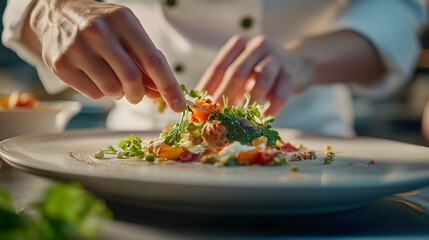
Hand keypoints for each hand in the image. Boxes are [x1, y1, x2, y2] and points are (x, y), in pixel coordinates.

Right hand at [29, 0, 184, 110]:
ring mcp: (77, 48)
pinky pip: (94, 94)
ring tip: (113, 80)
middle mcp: (99, 32)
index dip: (168, 86)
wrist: (55, 14)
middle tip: (136, 94)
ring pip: (112, 90)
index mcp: (123, 20)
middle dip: (139, 94)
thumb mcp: (127, 32)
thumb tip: (161, 92)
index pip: (153, 61)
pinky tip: (96, 78)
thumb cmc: (101, 25)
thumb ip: (146, 60)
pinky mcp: (61, 64)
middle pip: (132, 79)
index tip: (178, 104)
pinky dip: (102, 93)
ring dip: (119, 94)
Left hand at [197, 35, 312, 115]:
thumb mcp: (242, 70)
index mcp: (239, 44)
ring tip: (239, 121)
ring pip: (260, 81)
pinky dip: (269, 110)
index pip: (218, 67)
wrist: (298, 65)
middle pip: (237, 73)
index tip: (198, 107)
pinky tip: (261, 121)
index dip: (207, 88)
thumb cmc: (260, 71)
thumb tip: (203, 110)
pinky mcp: (292, 73)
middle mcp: (257, 46)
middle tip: (215, 117)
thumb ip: (225, 84)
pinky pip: (280, 95)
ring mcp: (276, 58)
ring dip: (248, 104)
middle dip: (224, 97)